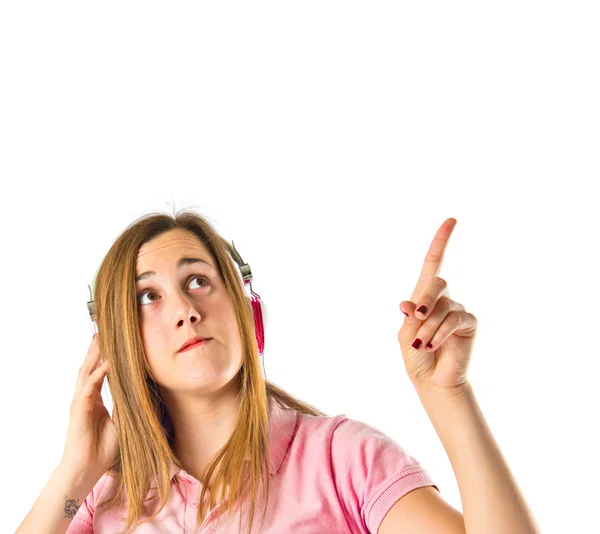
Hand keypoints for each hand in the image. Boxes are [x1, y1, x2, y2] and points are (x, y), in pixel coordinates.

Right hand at [60, 334, 119, 480]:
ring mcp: (80, 401)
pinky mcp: (78, 408)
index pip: (100, 373)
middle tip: (103, 331)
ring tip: (101, 338)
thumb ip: (126, 406)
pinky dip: (98, 372)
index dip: (105, 357)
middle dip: (96, 349)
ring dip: (95, 354)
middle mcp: (86, 397)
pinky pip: (89, 386)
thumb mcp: (121, 422)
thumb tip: (139, 392)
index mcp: (95, 400)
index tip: (114, 343)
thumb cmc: (103, 449)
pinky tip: (106, 362)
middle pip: (90, 367)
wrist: (87, 467)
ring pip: (87, 372)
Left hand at [398, 218, 477, 394]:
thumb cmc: (416, 356)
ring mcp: (458, 311)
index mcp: (425, 297)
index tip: (451, 220)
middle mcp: (444, 299)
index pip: (434, 263)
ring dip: (428, 327)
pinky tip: (432, 345)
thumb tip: (408, 304)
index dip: (441, 242)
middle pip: (436, 283)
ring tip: (422, 345)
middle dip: (424, 298)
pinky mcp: (469, 324)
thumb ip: (409, 316)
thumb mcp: (405, 334)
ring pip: (442, 307)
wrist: (430, 381)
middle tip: (415, 317)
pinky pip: (455, 320)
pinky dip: (440, 333)